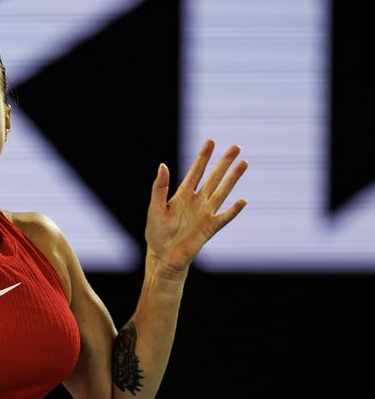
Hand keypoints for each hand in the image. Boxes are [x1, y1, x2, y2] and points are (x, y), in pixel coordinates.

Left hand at [145, 138, 247, 272]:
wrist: (163, 256)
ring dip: (233, 178)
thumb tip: (162, 165)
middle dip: (224, 163)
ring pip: (222, 192)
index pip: (195, 172)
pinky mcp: (210, 228)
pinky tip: (242, 201)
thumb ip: (160, 187)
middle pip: (213, 178)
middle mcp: (197, 202)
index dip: (203, 157)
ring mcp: (205, 214)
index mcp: (182, 195)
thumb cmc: (156, 232)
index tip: (211, 141)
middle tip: (236, 147)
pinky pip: (224, 217)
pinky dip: (233, 210)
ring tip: (244, 163)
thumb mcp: (155, 207)